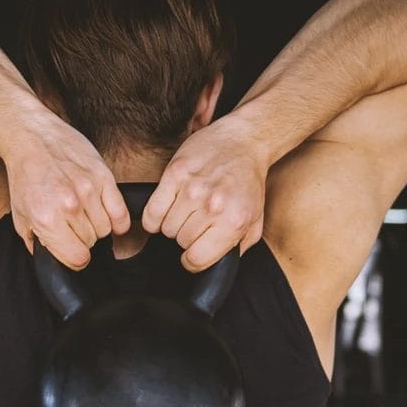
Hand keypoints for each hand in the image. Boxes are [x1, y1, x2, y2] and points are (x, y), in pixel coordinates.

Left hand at [4, 117, 129, 269]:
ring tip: (85, 214)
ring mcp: (89, 190)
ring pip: (107, 229)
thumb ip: (36, 243)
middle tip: (72, 225)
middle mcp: (69, 207)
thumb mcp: (20, 216)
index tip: (72, 250)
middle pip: (92, 243)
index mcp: (47, 220)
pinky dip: (117, 219)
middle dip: (83, 238)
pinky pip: (121, 213)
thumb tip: (52, 261)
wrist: (32, 138)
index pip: (78, 259)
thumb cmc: (25, 176)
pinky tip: (107, 215)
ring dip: (98, 226)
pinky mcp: (103, 176)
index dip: (75, 258)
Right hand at [142, 122, 267, 272]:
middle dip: (186, 237)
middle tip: (195, 223)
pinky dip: (154, 217)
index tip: (193, 254)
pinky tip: (165, 211)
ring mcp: (191, 189)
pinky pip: (152, 211)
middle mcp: (212, 206)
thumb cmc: (248, 181)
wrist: (243, 141)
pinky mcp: (175, 174)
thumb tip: (219, 265)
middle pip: (180, 242)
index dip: (192, 261)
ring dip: (171, 225)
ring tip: (184, 212)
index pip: (196, 259)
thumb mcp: (255, 219)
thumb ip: (240, 246)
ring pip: (165, 228)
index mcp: (233, 221)